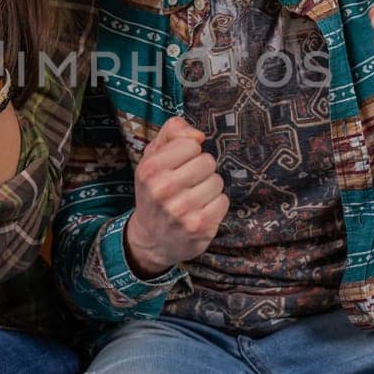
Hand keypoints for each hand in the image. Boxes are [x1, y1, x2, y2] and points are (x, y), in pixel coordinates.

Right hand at [125, 116, 228, 277]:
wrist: (151, 240)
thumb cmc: (155, 191)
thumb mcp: (152, 158)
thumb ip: (172, 132)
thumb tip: (198, 135)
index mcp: (150, 169)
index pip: (191, 144)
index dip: (188, 153)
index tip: (178, 166)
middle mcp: (163, 189)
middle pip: (207, 161)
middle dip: (201, 170)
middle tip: (187, 184)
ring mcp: (182, 209)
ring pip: (217, 181)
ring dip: (209, 188)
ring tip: (193, 198)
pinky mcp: (200, 226)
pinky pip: (223, 201)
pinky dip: (215, 205)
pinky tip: (200, 211)